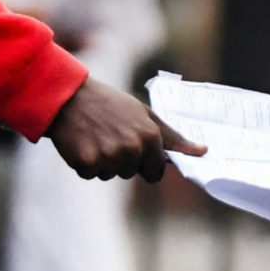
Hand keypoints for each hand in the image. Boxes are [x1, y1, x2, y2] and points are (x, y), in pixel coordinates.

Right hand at [47, 76, 203, 180]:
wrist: (66, 95)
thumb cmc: (107, 104)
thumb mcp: (143, 114)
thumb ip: (172, 137)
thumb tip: (203, 151)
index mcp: (149, 137)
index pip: (155, 173)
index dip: (142, 162)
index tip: (130, 147)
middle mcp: (132, 148)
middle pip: (129, 173)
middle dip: (119, 160)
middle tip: (106, 135)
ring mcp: (109, 156)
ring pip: (108, 175)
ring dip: (100, 161)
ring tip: (92, 137)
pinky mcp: (86, 162)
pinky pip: (88, 174)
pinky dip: (82, 162)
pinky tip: (79, 142)